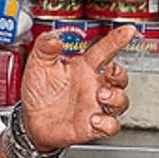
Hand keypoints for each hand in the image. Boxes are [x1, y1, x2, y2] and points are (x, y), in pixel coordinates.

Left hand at [19, 25, 132, 150]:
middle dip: (121, 74)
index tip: (128, 30)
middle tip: (111, 71)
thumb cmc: (38, 90)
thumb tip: (54, 38)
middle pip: (120, 77)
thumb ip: (45, 47)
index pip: (104, 50)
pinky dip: (107, 124)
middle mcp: (93, 86)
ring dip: (116, 97)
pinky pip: (111, 126)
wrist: (30, 120)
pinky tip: (95, 120)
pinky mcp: (92, 127)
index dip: (117, 40)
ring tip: (101, 96)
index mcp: (84, 68)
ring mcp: (94, 106)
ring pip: (121, 101)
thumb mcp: (38, 64)